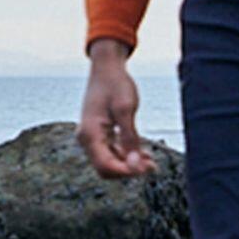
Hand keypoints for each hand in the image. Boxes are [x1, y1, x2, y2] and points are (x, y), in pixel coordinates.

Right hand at [75, 40, 157, 178]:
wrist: (107, 66)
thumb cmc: (116, 83)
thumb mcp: (126, 109)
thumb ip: (130, 138)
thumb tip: (135, 165)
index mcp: (90, 134)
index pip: (105, 166)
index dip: (126, 172)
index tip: (146, 169)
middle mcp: (87, 138)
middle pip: (106, 168)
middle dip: (128, 170)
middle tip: (151, 166)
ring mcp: (91, 136)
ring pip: (109, 160)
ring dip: (129, 163)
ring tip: (151, 162)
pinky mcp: (99, 133)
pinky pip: (110, 150)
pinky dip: (126, 154)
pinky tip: (143, 153)